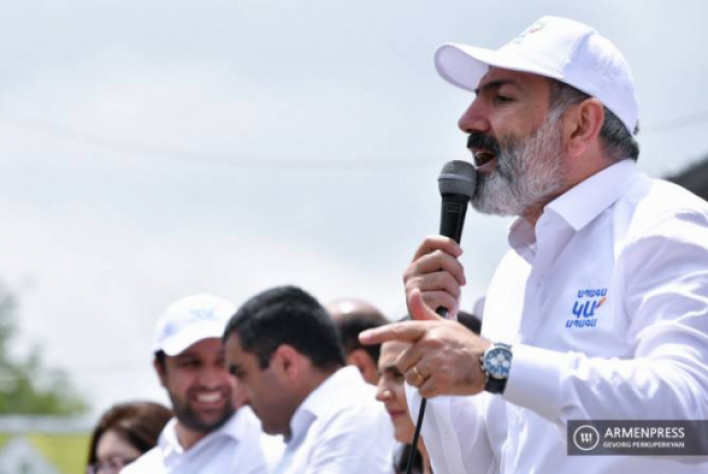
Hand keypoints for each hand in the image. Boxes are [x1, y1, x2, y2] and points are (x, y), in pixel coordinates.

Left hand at [360, 289, 490, 397]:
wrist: (490, 362)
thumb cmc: (464, 344)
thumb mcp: (446, 325)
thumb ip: (425, 313)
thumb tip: (412, 292)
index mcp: (428, 329)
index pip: (398, 330)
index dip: (378, 334)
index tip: (362, 338)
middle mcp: (429, 343)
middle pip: (403, 364)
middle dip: (414, 369)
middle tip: (434, 366)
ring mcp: (435, 361)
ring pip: (411, 378)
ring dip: (422, 382)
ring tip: (440, 373)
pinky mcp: (441, 380)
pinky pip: (423, 391)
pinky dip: (432, 392)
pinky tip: (445, 383)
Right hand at [403, 235, 465, 317]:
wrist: (434, 325)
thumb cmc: (442, 300)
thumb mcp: (445, 277)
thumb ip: (447, 263)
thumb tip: (458, 252)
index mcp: (417, 263)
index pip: (429, 242)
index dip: (446, 243)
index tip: (460, 252)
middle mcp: (410, 272)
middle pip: (440, 256)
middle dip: (458, 270)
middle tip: (461, 283)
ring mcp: (412, 286)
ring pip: (445, 277)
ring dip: (456, 291)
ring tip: (452, 300)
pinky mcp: (416, 301)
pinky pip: (445, 296)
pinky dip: (452, 304)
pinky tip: (448, 309)